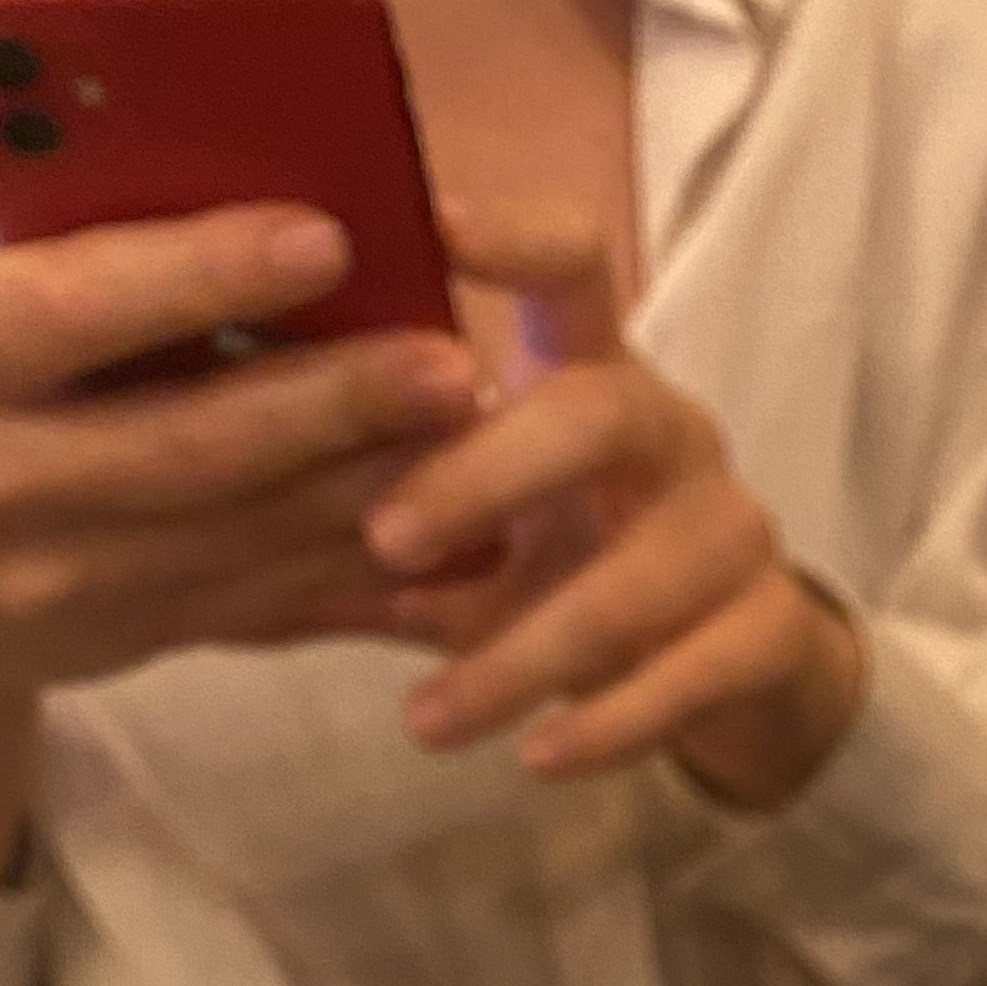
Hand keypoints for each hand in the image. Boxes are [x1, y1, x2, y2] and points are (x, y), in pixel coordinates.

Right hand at [0, 131, 482, 879]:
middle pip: (190, 447)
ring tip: (482, 435)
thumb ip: (34, 185)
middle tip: (457, 364)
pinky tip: (466, 544)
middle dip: (334, 405)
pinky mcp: (138, 638)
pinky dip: (374, 580)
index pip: (76, 307)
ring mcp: (68, 581)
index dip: (201, 274)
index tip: (325, 235)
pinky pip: (274, 610)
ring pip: (250, 542)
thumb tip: (185, 131)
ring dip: (379, 494)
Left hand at [367, 202, 862, 811]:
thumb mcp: (481, 513)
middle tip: (387, 541)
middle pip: (597, 414)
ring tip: (427, 722)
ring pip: (634, 583)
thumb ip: (389, 480)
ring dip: (522, 655)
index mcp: (595, 370)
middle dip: (488, 476)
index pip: (572, 261)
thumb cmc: (566, 562)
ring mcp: (732, 532)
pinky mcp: (769, 632)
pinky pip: (690, 679)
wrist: (727, 670)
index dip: (514, 234)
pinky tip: (535, 758)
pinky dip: (607, 724)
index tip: (429, 227)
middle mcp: (672, 432)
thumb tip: (217, 446)